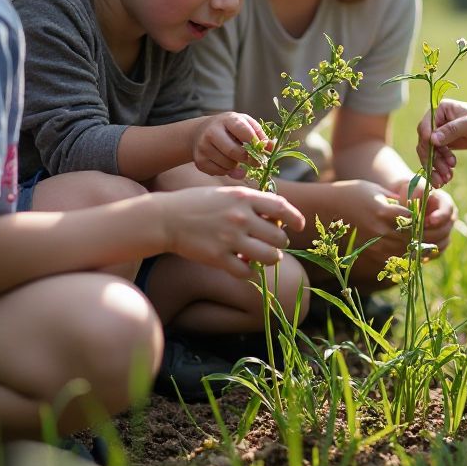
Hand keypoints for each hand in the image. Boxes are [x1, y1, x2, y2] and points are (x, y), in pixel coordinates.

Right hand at [163, 185, 303, 280]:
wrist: (167, 218)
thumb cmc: (199, 203)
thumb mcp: (227, 193)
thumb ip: (252, 202)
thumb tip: (277, 216)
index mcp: (244, 198)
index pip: (282, 208)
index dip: (296, 218)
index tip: (299, 225)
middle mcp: (240, 217)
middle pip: (279, 238)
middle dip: (280, 243)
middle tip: (272, 243)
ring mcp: (230, 239)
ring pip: (269, 257)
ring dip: (270, 259)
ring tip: (265, 257)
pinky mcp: (218, 258)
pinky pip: (246, 272)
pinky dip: (249, 272)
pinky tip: (244, 267)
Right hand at [192, 111, 266, 177]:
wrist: (200, 131)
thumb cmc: (228, 128)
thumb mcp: (244, 124)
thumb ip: (259, 134)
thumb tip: (272, 147)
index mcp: (228, 119)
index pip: (245, 133)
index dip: (256, 146)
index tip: (262, 154)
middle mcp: (212, 131)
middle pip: (234, 152)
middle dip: (248, 160)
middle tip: (255, 163)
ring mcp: (203, 146)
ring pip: (227, 165)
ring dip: (236, 166)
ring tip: (236, 159)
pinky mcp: (199, 160)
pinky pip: (219, 172)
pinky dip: (226, 171)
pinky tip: (226, 163)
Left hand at [394, 180, 455, 252]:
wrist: (405, 205)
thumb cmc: (408, 194)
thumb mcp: (410, 190)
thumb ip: (414, 196)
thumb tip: (415, 212)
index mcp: (445, 203)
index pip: (448, 210)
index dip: (439, 217)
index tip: (428, 221)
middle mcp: (448, 218)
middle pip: (444, 230)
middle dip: (429, 234)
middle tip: (414, 236)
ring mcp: (445, 232)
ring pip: (442, 243)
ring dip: (427, 245)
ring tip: (412, 245)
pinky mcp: (439, 244)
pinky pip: (437, 252)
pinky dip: (427, 254)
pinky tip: (414, 253)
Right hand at [416, 99, 466, 187]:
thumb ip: (452, 130)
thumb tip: (432, 140)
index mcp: (438, 110)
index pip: (425, 127)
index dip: (427, 141)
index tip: (434, 153)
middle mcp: (433, 122)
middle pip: (424, 143)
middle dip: (432, 159)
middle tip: (444, 172)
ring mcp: (436, 134)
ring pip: (428, 154)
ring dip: (435, 167)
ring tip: (447, 178)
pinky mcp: (440, 145)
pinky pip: (435, 158)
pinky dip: (440, 169)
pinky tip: (448, 177)